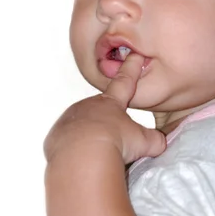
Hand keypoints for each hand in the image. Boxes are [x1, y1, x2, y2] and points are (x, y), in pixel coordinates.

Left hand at [44, 53, 165, 164]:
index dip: (131, 70)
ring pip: (80, 126)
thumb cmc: (115, 143)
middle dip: (106, 120)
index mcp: (110, 103)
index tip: (135, 56)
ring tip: (97, 154)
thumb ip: (153, 140)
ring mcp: (68, 120)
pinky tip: (81, 160)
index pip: (124, 83)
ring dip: (88, 136)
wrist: (81, 157)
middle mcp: (86, 106)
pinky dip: (74, 149)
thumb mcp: (143, 142)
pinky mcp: (55, 137)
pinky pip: (66, 143)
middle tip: (114, 139)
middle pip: (99, 109)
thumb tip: (160, 143)